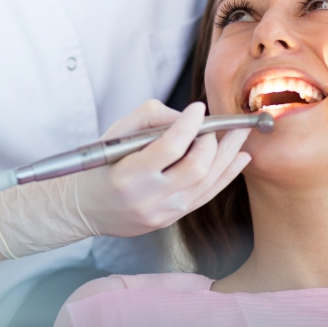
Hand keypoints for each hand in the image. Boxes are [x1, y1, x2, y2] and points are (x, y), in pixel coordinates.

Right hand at [75, 100, 250, 236]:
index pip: (170, 147)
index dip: (189, 125)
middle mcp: (149, 198)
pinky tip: (240, 158)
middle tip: (217, 124)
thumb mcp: (116, 133)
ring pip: (208, 181)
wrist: (86, 208)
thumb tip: (188, 118)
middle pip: (196, 167)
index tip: (199, 108)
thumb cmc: (101, 165)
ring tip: (241, 134)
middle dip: (213, 141)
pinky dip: (227, 174)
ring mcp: (164, 212)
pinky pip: (207, 195)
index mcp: (129, 175)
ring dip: (228, 154)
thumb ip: (152, 118)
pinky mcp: (173, 218)